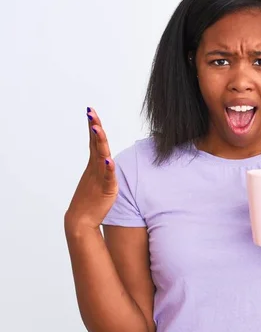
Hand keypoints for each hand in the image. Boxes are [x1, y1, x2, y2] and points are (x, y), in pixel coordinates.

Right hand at [64, 107, 117, 231]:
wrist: (82, 220)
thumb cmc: (90, 200)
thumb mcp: (99, 179)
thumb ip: (103, 168)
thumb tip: (107, 158)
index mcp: (95, 164)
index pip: (94, 141)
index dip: (93, 126)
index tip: (90, 111)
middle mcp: (96, 168)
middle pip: (96, 144)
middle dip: (94, 127)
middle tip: (90, 112)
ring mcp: (100, 177)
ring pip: (101, 156)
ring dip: (99, 142)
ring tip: (97, 128)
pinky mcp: (106, 188)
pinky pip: (108, 177)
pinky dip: (108, 168)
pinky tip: (108, 160)